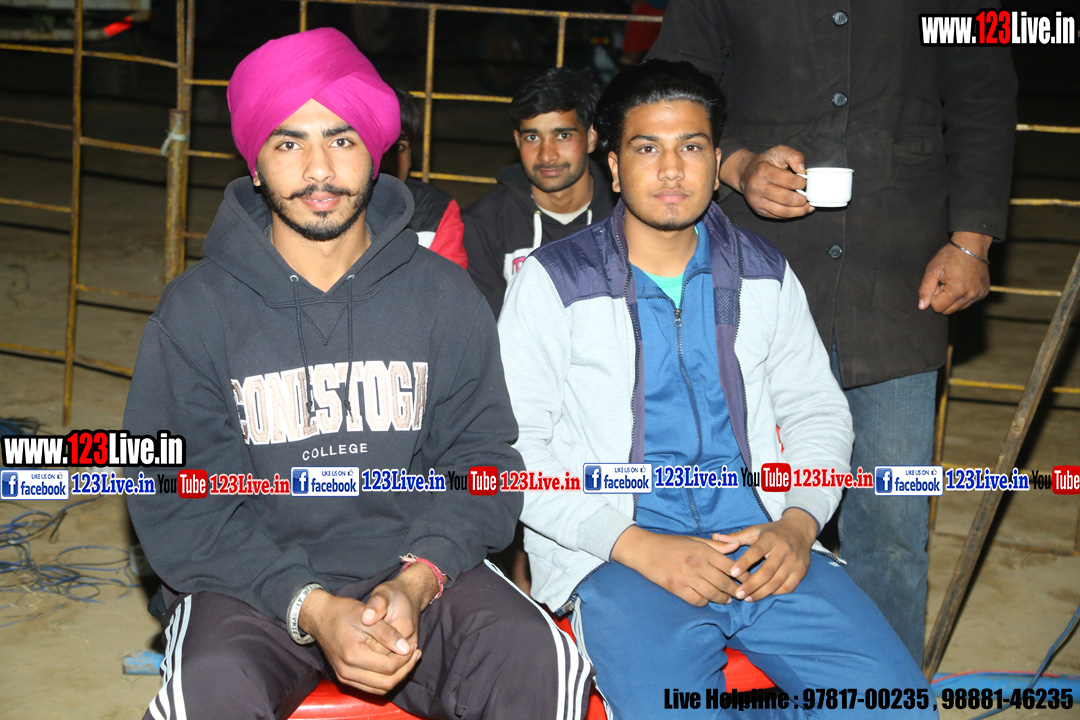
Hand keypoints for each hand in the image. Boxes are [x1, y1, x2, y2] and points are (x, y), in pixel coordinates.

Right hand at [299, 588, 420, 694]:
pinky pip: (371, 687)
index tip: (413, 644)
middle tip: (415, 653)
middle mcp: (346, 671)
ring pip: (380, 689)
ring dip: (397, 676)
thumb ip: (387, 633)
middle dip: (405, 669)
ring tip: (409, 657)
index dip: (405, 658)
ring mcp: (345, 677)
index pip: (388, 668)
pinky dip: (386, 679)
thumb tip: (406, 649)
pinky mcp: (345, 678)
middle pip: (386, 683)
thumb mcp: (366, 617)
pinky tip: (395, 663)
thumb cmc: (343, 612)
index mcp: (352, 656)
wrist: (321, 617)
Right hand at [611, 526, 738, 605]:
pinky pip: (697, 600)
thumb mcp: (694, 539)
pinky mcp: (677, 588)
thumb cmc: (670, 543)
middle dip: (736, 590)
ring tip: (727, 600)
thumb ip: (716, 545)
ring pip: (713, 593)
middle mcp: (697, 564)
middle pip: (724, 582)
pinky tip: (707, 600)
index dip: (742, 575)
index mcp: (703, 550)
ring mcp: (687, 577)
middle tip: (741, 594)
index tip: (747, 580)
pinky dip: (705, 602)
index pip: (730, 565)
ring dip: (723, 599)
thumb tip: (736, 546)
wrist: (644, 550)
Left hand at [710, 508, 816, 601]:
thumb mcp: (755, 530)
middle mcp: (784, 550)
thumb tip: (715, 537)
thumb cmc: (772, 532)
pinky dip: (775, 593)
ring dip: (761, 592)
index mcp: (770, 538)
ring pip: (777, 582)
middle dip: (751, 585)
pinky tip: (763, 595)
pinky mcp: (801, 571)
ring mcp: (794, 562)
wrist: (800, 530)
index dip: (744, 563)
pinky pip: (788, 587)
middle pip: (767, 571)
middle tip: (738, 594)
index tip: (732, 573)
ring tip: (747, 598)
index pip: (756, 551)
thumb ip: (736, 536)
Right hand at [722, 146, 812, 219]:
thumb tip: (803, 170)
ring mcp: (757, 201)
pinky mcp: (759, 210)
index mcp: (763, 171)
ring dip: (800, 211)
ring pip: (783, 212)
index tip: (805, 181)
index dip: (802, 183)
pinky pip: (779, 216)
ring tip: (807, 206)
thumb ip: (794, 156)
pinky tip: (799, 210)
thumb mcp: (779, 151)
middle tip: (808, 195)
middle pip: (787, 199)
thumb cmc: (765, 162)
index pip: (789, 181)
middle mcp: (757, 187)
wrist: (746, 173)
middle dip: (802, 199)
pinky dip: (792, 215)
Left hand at [917, 231, 991, 314]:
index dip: (934, 296)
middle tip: (944, 283)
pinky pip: (967, 303)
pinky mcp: (984, 293)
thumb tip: (922, 306)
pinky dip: (962, 296)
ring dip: (952, 299)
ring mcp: (979, 294)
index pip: (938, 307)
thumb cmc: (950, 255)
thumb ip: (925, 289)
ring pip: (957, 308)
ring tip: (953, 282)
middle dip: (942, 299)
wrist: (971, 245)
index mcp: (957, 290)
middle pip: (948, 311)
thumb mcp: (933, 270)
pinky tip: (962, 282)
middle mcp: (971, 295)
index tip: (938, 283)